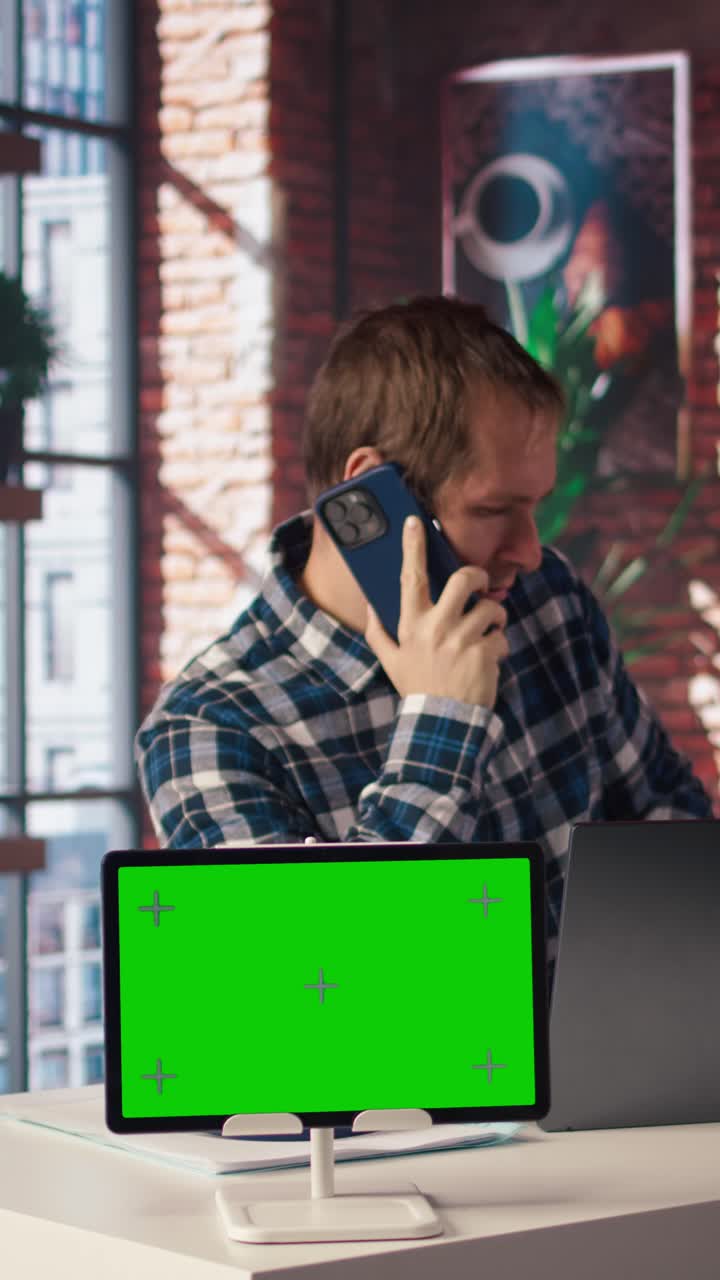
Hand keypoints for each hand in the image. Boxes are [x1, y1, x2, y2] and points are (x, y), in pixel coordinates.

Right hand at [364, 515, 508, 707]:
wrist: (442, 724)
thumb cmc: (418, 688)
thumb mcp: (391, 662)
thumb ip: (378, 632)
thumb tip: (371, 606)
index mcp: (411, 625)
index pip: (412, 576)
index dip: (413, 546)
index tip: (415, 522)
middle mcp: (435, 627)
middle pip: (464, 579)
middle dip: (477, 576)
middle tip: (479, 585)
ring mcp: (462, 640)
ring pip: (490, 608)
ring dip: (494, 617)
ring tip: (487, 633)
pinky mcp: (485, 653)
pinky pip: (501, 636)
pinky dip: (499, 646)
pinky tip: (488, 661)